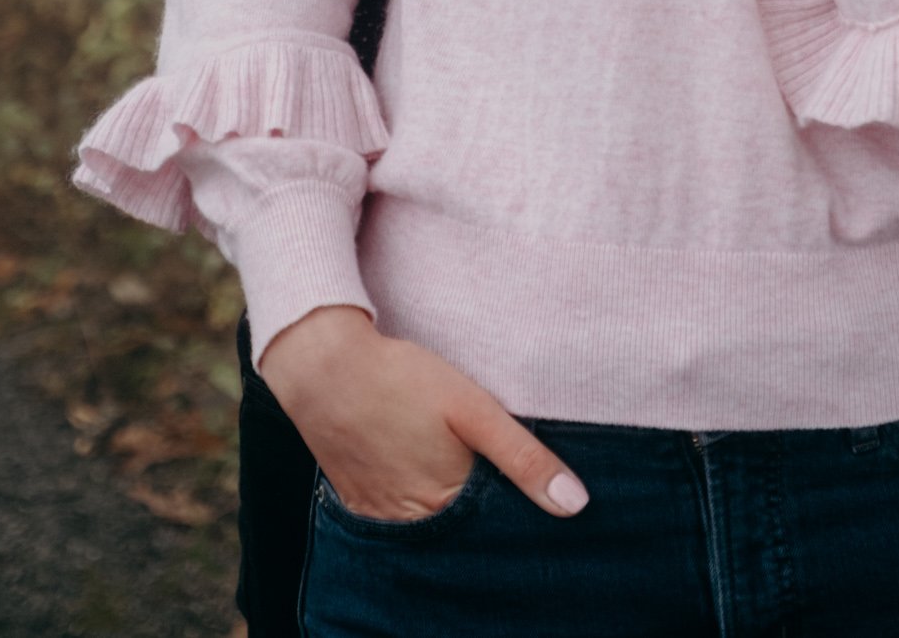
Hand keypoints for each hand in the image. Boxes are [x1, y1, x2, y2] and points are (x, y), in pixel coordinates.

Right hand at [260, 308, 587, 521]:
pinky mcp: (358, 501)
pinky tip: (420, 468)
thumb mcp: (473, 409)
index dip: (514, 508)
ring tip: (450, 462)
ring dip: (447, 505)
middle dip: (481, 509)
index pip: (496, 527)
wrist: (324, 368)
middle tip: (484, 466)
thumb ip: (523, 457)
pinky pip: (396, 515)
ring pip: (430, 523)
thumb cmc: (401, 381)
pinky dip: (414, 499)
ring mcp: (380, 516)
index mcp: (446, 507)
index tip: (524, 487)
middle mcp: (413, 525)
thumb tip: (575, 504)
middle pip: (461, 529)